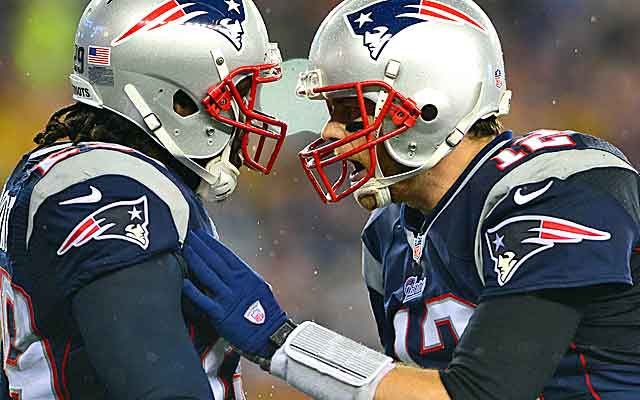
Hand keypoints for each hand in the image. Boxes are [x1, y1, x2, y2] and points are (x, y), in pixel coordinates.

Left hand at [181, 229, 287, 358]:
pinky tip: (183, 282)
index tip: (201, 234)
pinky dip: (193, 291)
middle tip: (189, 236)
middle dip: (201, 247)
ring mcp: (228, 298)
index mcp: (247, 276)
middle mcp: (237, 284)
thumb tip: (231, 265)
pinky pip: (204, 301)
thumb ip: (245, 276)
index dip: (212, 243)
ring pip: (208, 276)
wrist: (269, 335)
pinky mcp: (221, 315)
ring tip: (186, 250)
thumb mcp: (259, 287)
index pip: (226, 255)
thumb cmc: (265, 312)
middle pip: (215, 261)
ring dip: (195, 261)